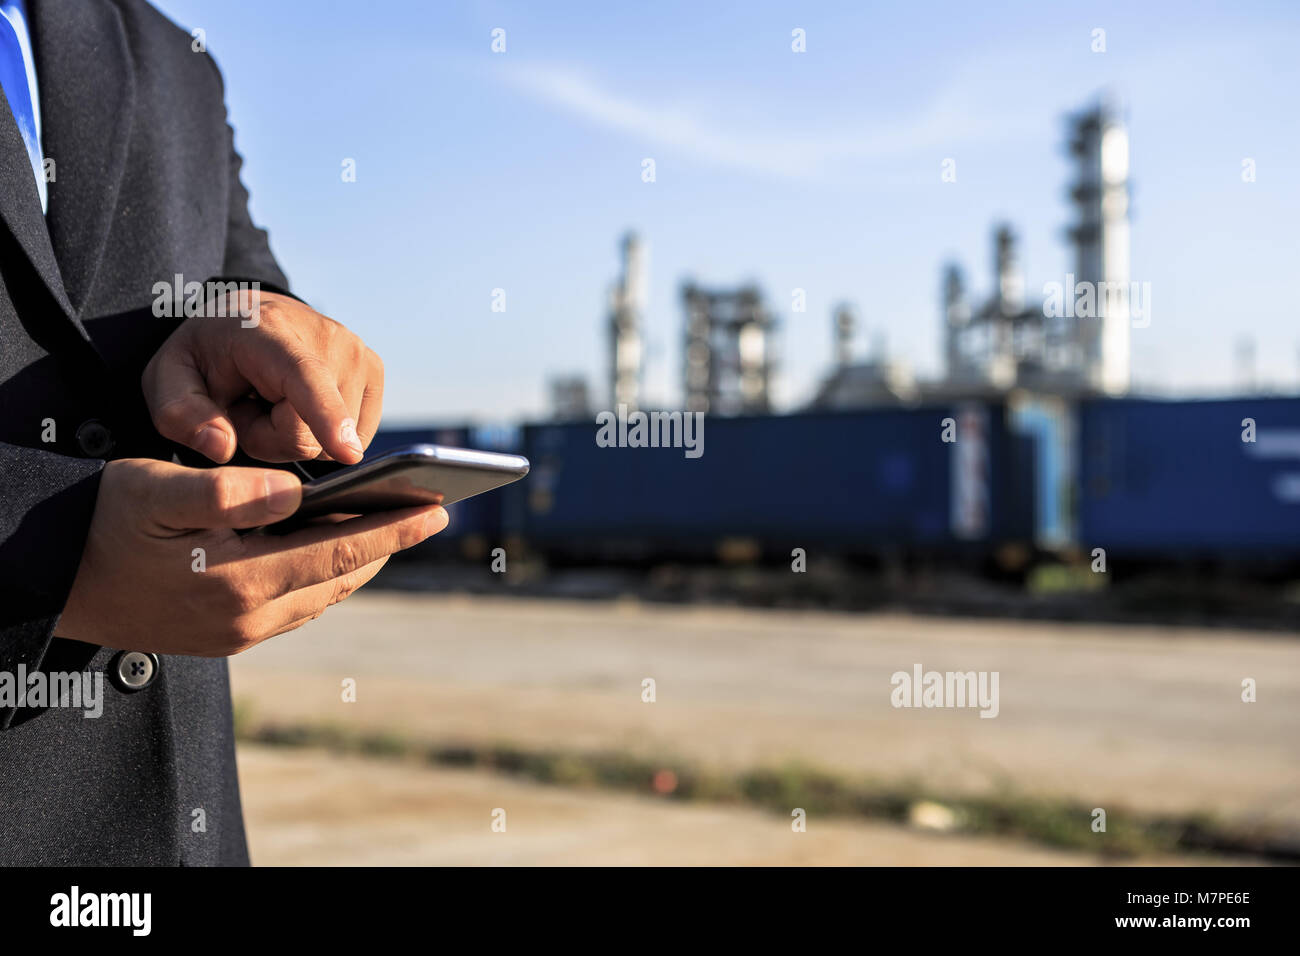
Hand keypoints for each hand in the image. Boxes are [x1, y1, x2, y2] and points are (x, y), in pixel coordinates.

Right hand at [57, 459, 446, 654]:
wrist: (52, 578)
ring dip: (359, 561)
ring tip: (393, 527)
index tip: (438, 511)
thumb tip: (296, 491)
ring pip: (322, 594)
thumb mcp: (154, 490)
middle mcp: (247, 618)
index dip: (393, 529)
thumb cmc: (101, 523)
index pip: (338, 550)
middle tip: (430, 511)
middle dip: (387, 543)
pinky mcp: (227, 639)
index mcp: (238, 580)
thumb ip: (227, 491)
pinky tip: (335, 551)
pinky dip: (325, 576)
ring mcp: (238, 635)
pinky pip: (296, 606)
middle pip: (341, 576)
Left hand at [142, 290, 382, 464]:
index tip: (347, 452)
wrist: (248, 318)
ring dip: (300, 437)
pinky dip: (326, 433)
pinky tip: (302, 406)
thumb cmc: (207, 355)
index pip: (303, 378)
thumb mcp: (168, 380)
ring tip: (274, 404)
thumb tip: (221, 447)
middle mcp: (326, 336)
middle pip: (310, 434)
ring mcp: (357, 352)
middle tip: (248, 408)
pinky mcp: (374, 369)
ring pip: (334, 442)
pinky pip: (356, 436)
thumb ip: (180, 414)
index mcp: (268, 331)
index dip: (326, 416)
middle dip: (273, 440)